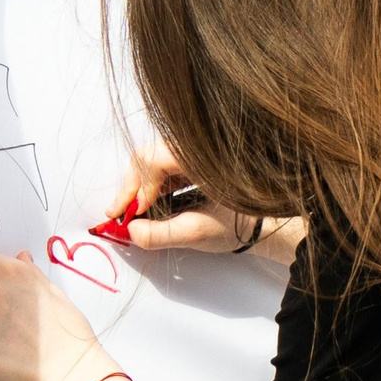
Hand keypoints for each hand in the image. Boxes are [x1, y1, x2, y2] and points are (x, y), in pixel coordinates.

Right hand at [103, 151, 305, 264]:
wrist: (263, 222)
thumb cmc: (240, 225)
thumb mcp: (199, 232)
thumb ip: (162, 234)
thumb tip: (131, 230)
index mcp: (202, 156)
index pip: (155, 157)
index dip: (140, 185)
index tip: (133, 213)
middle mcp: (195, 146)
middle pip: (148, 156)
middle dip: (132, 186)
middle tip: (118, 214)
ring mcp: (191, 152)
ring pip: (152, 160)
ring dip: (139, 186)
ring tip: (131, 212)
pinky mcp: (190, 161)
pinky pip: (162, 167)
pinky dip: (151, 185)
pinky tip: (147, 204)